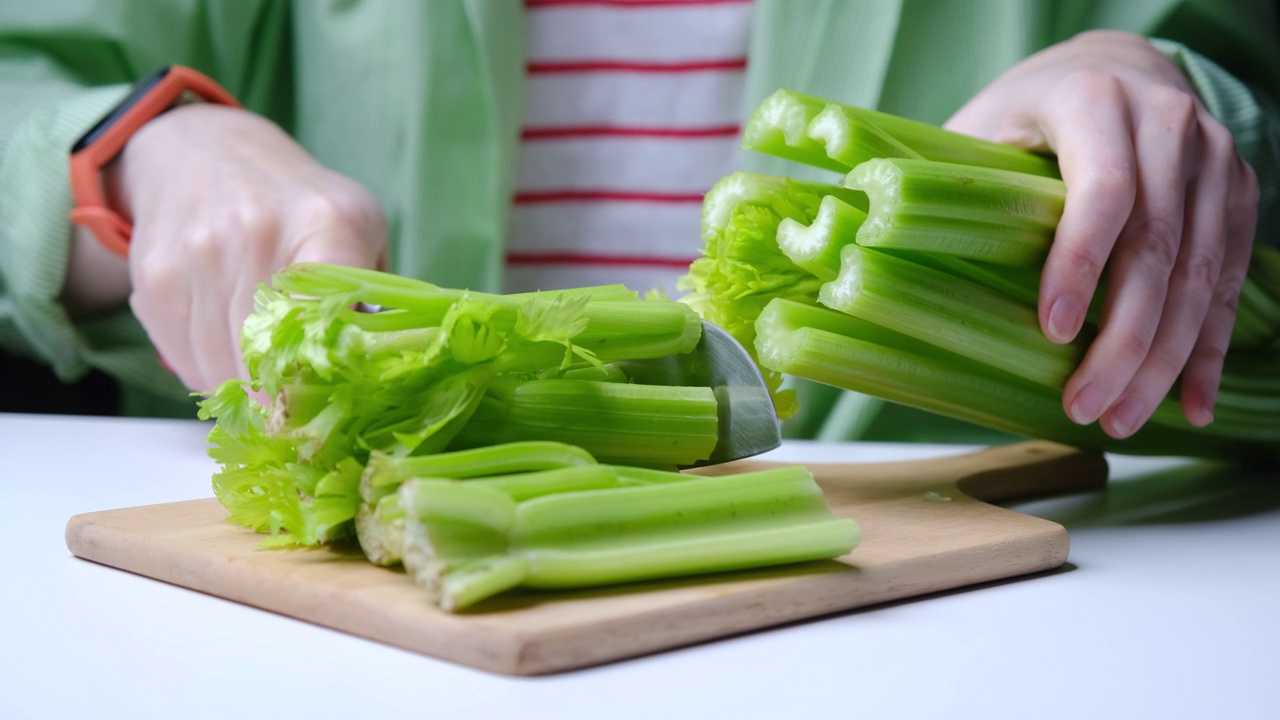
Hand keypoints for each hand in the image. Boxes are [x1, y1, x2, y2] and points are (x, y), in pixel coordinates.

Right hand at [85, 104, 386, 392]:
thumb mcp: (359, 225)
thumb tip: (385, 368)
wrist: (203, 150)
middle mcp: (254, 237)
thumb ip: (377, 294)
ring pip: (222, 373)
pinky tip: (229, 351)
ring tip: (269, 380)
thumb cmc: (299, 202)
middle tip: (305, 422)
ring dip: (248, 394)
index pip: (322, 315)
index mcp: (323, 225)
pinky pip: (186, 364)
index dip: (324, 378)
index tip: (331, 411)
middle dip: (288, 406)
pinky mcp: (155, 282)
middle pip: (268, 363)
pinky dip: (211, 375)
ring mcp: (197, 259)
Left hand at [945, 30, 1258, 438]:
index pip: (1102, 189)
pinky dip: (1209, 348)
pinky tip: (1191, 404)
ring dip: (1165, 359)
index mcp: (1095, 101)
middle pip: (1158, 246)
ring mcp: (1212, 161)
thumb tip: (864, 263)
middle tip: (1086, 407)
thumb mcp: (978, 127)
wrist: (1116, 66)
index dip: (1082, 263)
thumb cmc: (1027, 112)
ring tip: (1122, 418)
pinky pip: (1231, 281)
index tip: (1055, 331)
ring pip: (1201, 274)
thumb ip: (944, 184)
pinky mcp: (1238, 196)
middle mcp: (1167, 123)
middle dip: (1125, 339)